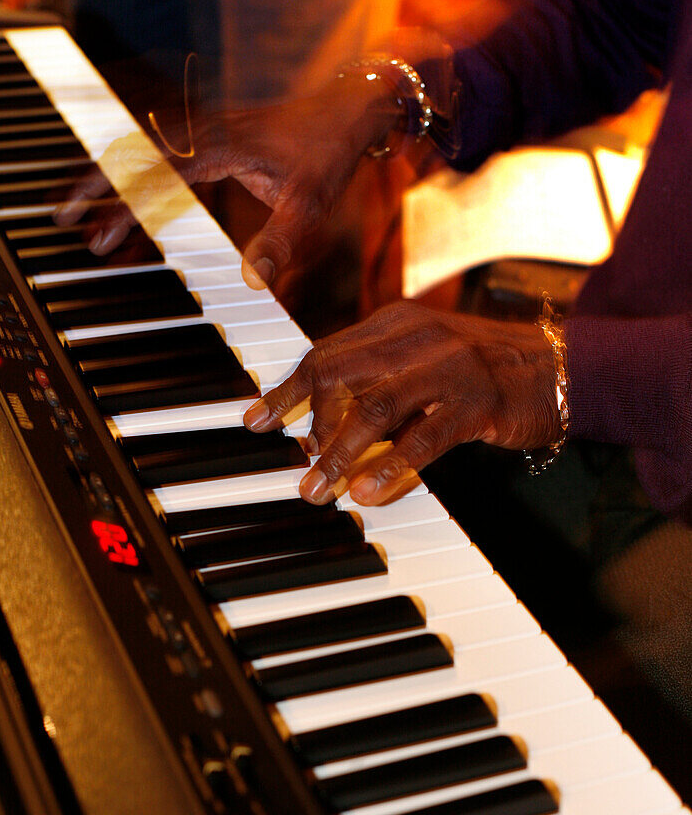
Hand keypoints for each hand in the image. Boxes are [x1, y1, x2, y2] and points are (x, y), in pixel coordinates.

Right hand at [55, 76, 400, 288]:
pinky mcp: (215, 143)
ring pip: (146, 158)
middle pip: (135, 158)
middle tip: (64, 218)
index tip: (96, 229)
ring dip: (116, 186)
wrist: (349, 109)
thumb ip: (280, 243)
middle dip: (97, 187)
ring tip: (87, 223)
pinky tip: (134, 213)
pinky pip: (169, 164)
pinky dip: (146, 186)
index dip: (121, 202)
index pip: (154, 172)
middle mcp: (204, 134)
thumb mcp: (310, 204)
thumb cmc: (328, 152)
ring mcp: (207, 135)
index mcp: (218, 145)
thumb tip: (251, 282)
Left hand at [244, 302, 559, 504]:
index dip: (287, 389)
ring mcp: (447, 366)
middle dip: (303, 420)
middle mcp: (414, 336)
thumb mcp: (422, 361)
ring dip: (338, 451)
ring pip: (374, 406)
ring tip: (319, 488)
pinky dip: (390, 466)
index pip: (325, 353)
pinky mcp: (476, 401)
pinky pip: (424, 437)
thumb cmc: (483, 371)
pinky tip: (369, 491)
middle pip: (338, 372)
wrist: (560, 366)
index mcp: (394, 323)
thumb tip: (321, 430)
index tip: (254, 419)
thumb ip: (376, 384)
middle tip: (293, 465)